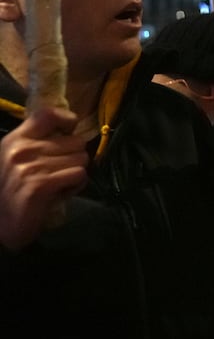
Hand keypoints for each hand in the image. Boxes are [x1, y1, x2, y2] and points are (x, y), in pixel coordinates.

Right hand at [0, 106, 84, 251]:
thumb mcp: (19, 160)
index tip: (68, 134)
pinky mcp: (40, 185)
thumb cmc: (14, 190)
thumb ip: (40, 143)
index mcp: (15, 140)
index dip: (67, 121)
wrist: (2, 224)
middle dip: (75, 158)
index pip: (49, 114)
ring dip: (75, 174)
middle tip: (60, 173)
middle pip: (76, 141)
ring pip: (81, 159)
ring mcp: (30, 168)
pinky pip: (79, 175)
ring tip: (58, 184)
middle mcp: (21, 150)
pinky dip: (75, 186)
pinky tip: (60, 193)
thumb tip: (71, 130)